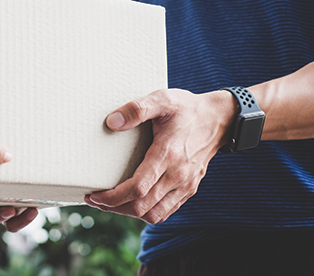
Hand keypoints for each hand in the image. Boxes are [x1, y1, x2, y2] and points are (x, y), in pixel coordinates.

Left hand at [84, 89, 234, 223]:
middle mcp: (177, 175)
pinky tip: (132, 203)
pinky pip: (166, 211)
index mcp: (167, 155)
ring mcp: (185, 185)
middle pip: (141, 207)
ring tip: (110, 203)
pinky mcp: (189, 189)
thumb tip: (111, 122)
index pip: (137, 189)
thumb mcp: (162, 99)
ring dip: (129, 213)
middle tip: (94, 200)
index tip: (94, 195)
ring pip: (153, 214)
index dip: (112, 197)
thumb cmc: (187, 108)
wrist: (219, 119)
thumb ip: (136, 109)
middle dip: (114, 207)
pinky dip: (146, 212)